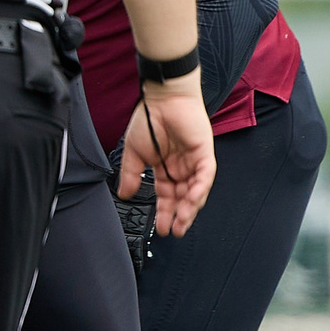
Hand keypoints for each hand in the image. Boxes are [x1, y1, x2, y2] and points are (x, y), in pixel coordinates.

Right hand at [120, 82, 212, 235]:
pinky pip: (205, 176)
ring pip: (196, 191)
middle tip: (174, 231)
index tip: (160, 228)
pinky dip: (200, 190)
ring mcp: (194, 162)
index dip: (163, 212)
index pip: (166, 196)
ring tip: (182, 222)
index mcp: (164, 168)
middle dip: (179, 216)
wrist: (161, 99)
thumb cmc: (148, 119)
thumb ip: (130, 175)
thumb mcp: (133, 153)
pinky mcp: (204, 154)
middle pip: (182, 198)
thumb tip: (124, 194)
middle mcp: (181, 167)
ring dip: (190, 208)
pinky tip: (192, 202)